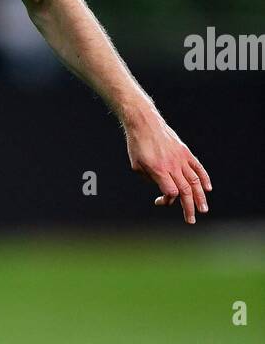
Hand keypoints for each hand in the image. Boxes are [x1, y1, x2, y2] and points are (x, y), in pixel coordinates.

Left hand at [124, 108, 211, 224]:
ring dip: (200, 197)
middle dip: (189, 207)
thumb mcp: (136, 166)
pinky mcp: (185, 152)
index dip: (168, 200)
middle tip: (191, 221)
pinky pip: (197, 167)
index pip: (171, 191)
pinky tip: (208, 188)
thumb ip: (149, 179)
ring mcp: (181, 158)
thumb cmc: (137, 146)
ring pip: (194, 181)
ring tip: (203, 209)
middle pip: (185, 190)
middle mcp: (172, 165)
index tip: (159, 201)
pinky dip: (204, 178)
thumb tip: (162, 188)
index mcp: (159, 170)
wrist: (145, 123)